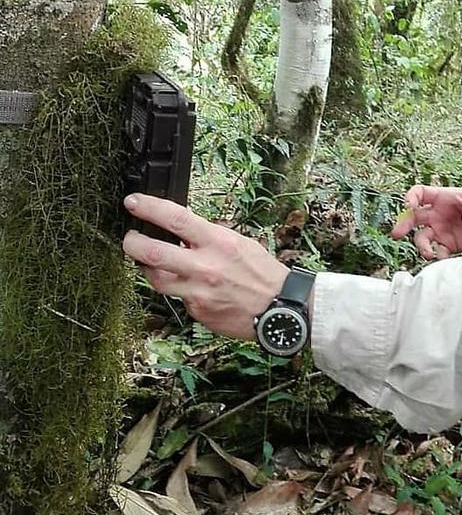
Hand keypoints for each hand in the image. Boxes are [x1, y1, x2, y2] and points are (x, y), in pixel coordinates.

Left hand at [122, 194, 286, 338]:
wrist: (279, 309)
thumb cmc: (263, 273)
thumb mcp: (240, 243)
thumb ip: (211, 237)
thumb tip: (184, 231)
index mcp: (219, 243)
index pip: (176, 219)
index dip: (149, 208)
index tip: (133, 202)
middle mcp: (205, 267)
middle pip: (153, 253)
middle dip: (132, 243)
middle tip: (129, 239)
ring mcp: (198, 292)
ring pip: (156, 280)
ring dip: (149, 269)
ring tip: (151, 262)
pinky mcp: (197, 311)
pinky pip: (177, 297)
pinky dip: (179, 289)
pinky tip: (190, 286)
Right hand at [390, 185, 461, 259]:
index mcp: (441, 198)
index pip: (419, 193)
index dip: (411, 197)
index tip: (409, 205)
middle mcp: (435, 214)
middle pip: (413, 217)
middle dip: (403, 225)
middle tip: (397, 234)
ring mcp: (439, 230)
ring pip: (421, 237)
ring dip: (421, 246)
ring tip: (428, 253)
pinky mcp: (446, 244)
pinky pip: (435, 250)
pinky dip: (436, 256)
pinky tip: (443, 258)